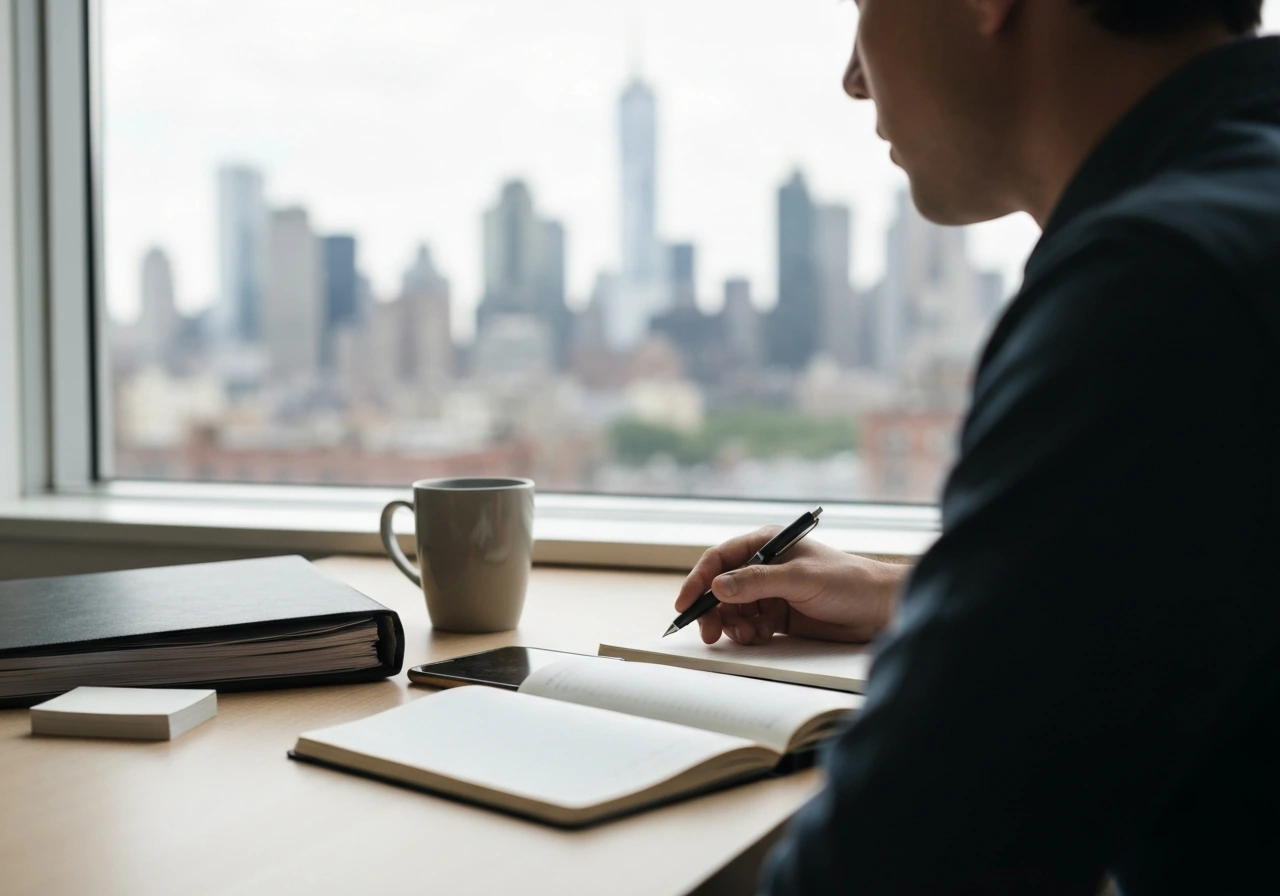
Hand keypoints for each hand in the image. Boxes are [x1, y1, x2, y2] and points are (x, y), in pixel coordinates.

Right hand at [675, 527, 908, 645]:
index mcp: (766, 545)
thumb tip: (717, 587)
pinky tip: (760, 638)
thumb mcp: (800, 579)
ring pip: (733, 610)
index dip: (699, 580)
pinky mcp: (780, 617)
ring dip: (731, 625)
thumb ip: (757, 582)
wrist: (880, 609)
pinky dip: (748, 635)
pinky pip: (750, 626)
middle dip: (712, 610)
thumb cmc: (848, 581)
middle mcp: (765, 567)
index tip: (685, 603)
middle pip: (721, 588)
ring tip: (744, 636)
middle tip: (710, 633)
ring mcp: (771, 593)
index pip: (720, 559)